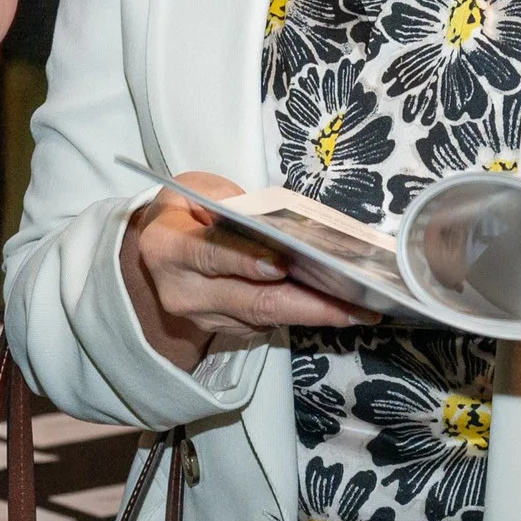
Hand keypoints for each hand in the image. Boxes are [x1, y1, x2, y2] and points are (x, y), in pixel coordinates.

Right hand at [118, 173, 375, 371]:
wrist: (157, 253)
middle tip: (353, 303)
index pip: (209, 254)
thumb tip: (272, 221)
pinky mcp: (227, 330)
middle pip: (250, 301)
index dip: (246, 260)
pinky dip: (306, 313)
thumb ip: (228, 201)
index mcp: (169, 250)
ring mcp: (206, 318)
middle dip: (306, 303)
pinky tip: (341, 307)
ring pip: (266, 318)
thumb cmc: (184, 212)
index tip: (283, 264)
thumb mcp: (195, 190)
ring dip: (317, 313)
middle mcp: (184, 293)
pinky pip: (270, 323)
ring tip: (362, 306)